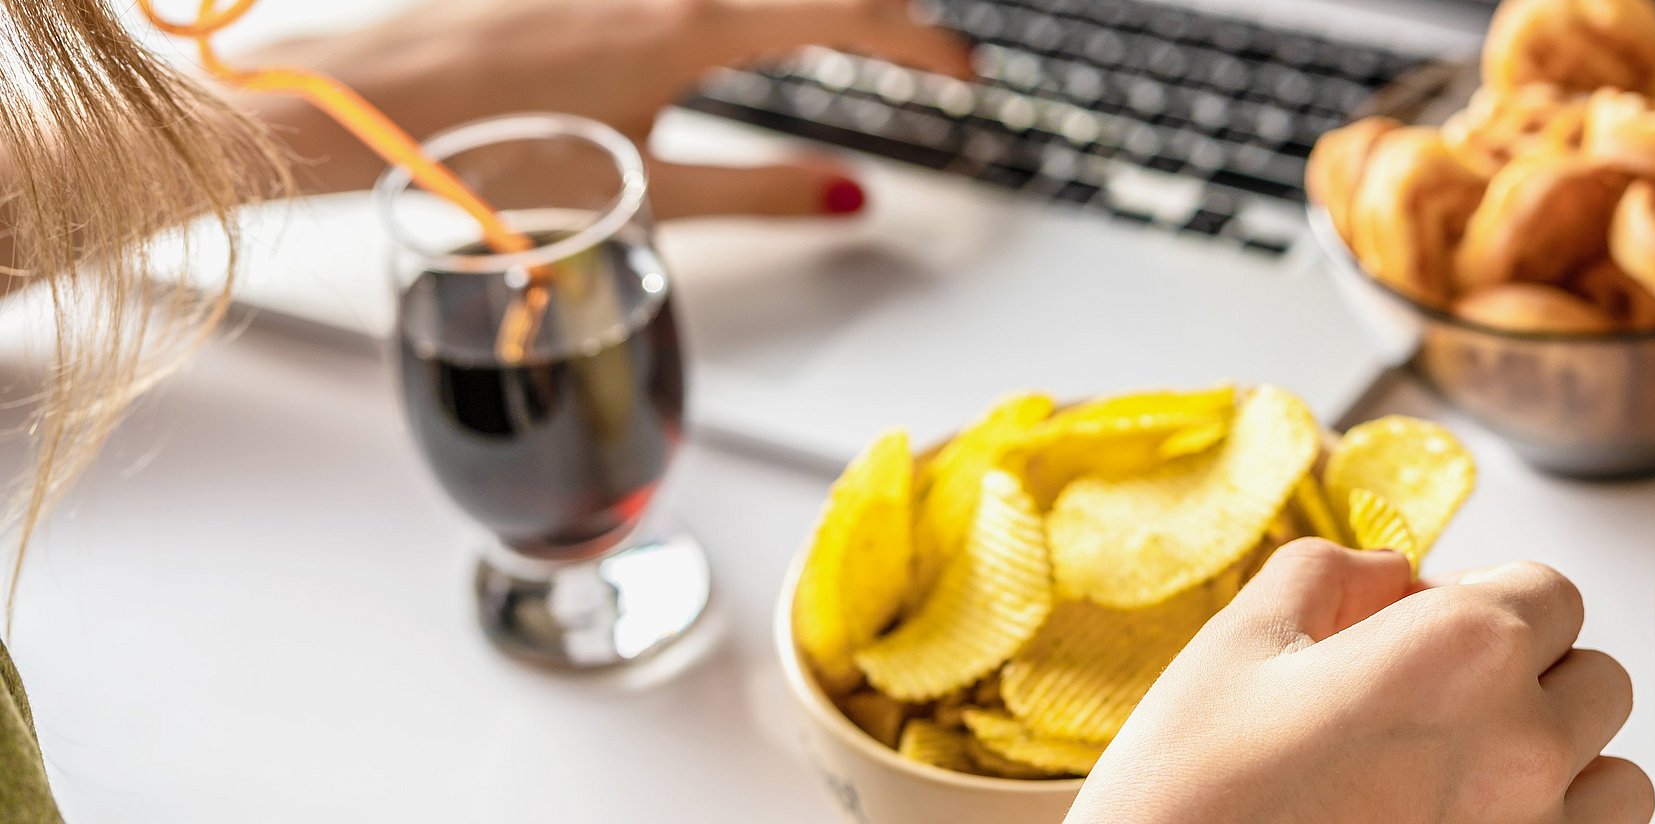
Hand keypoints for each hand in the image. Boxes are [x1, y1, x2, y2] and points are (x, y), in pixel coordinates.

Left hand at [237, 0, 971, 217]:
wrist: (363, 109)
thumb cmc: (489, 157)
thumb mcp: (648, 191)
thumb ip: (765, 191)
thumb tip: (853, 196)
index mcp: (692, 28)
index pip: (851, 16)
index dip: (924, 45)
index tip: (963, 75)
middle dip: (878, 19)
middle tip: (918, 58)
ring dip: (810, 12)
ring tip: (845, 42)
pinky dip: (744, 12)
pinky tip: (740, 39)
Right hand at [1068, 540, 1651, 823]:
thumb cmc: (1189, 791)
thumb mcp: (1239, 642)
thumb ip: (1331, 572)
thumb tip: (1391, 571)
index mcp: (1463, 652)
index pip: (1551, 592)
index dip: (1487, 600)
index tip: (1428, 629)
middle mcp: (1525, 747)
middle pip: (1597, 681)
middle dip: (1531, 676)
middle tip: (1436, 703)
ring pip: (1619, 781)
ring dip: (1561, 766)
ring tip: (1462, 777)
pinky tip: (1466, 822)